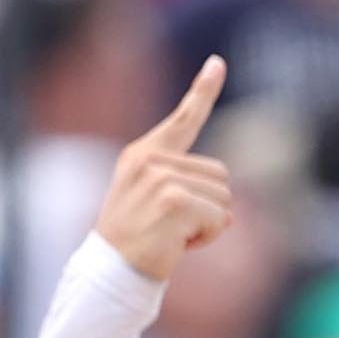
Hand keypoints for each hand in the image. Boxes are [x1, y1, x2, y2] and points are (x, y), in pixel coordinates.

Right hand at [95, 57, 234, 283]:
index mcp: (142, 155)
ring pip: (224, 197)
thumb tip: (231, 214)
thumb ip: (185, 193)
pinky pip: (220, 217)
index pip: (182, 119)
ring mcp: (161, 178)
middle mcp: (150, 160)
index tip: (218, 62)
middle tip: (171, 227)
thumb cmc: (131, 244)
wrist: (107, 275)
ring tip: (172, 236)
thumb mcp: (148, 205)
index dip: (203, 90)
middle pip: (220, 174)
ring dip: (209, 224)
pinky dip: (207, 237)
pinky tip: (178, 245)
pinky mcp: (174, 200)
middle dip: (208, 207)